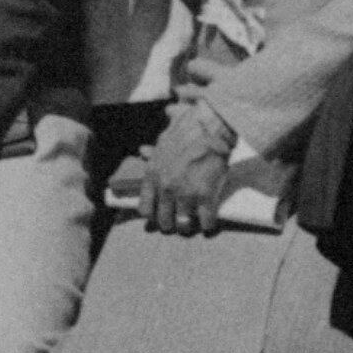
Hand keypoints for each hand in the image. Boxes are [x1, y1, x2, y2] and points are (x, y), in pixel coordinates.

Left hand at [141, 100, 233, 235]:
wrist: (209, 125)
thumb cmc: (187, 129)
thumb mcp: (164, 140)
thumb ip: (154, 152)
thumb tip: (143, 150)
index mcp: (153, 175)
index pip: (145, 208)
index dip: (153, 215)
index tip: (160, 215)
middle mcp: (166, 188)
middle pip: (163, 220)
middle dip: (171, 224)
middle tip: (178, 222)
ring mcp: (185, 193)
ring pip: (183, 225)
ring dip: (189, 227)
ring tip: (194, 225)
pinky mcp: (205, 195)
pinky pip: (205, 221)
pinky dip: (208, 224)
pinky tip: (210, 222)